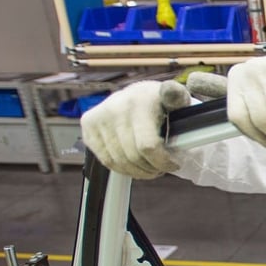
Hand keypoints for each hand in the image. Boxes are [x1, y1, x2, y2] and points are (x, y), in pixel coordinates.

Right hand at [80, 79, 198, 178]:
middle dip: (152, 168)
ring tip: (150, 168)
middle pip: (133, 156)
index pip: (148, 145)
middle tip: (162, 168)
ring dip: (138, 171)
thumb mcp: (176, 97)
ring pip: (119, 161)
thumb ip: (178, 98)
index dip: (163, 161)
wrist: (136, 94)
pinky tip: (134, 165)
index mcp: (139, 102)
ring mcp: (99, 117)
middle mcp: (115, 107)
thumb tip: (172, 94)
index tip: (174, 163)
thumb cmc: (160, 102)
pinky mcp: (88, 125)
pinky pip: (105, 160)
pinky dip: (122, 168)